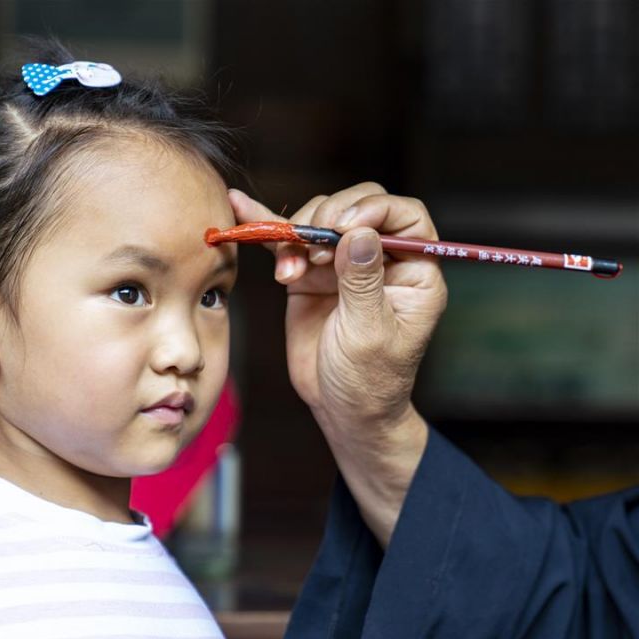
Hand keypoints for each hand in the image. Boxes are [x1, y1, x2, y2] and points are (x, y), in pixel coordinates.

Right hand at [229, 184, 446, 543]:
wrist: (341, 409)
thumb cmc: (369, 381)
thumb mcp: (368, 333)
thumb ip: (363, 282)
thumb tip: (359, 232)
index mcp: (414, 272)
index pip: (404, 216)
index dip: (373, 209)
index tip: (342, 228)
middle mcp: (381, 261)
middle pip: (358, 208)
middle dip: (329, 217)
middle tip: (310, 244)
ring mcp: (343, 266)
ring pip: (320, 220)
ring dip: (298, 234)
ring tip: (289, 270)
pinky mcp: (311, 276)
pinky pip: (290, 244)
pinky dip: (267, 230)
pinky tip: (243, 209)